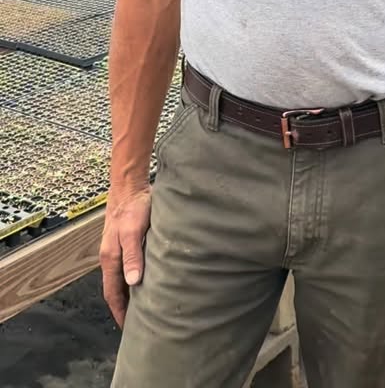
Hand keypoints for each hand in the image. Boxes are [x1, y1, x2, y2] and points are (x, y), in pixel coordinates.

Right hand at [100, 186, 150, 327]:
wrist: (129, 184)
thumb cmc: (132, 206)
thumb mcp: (133, 232)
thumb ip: (133, 256)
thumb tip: (133, 283)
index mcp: (110, 258)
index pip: (112, 294)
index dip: (119, 312)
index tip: (128, 329)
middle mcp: (111, 256)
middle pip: (116, 288)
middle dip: (124, 307)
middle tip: (138, 323)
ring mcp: (117, 248)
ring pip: (122, 277)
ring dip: (129, 293)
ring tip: (143, 307)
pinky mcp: (126, 240)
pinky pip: (128, 266)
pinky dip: (134, 278)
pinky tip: (145, 279)